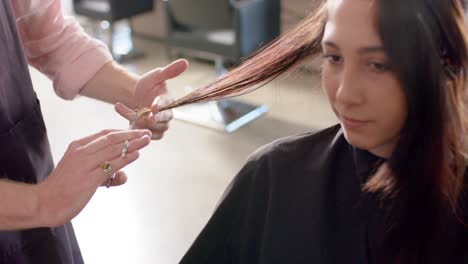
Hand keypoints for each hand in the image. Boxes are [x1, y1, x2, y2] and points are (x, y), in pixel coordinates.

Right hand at [36, 129, 151, 226]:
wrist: (45, 203)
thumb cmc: (64, 189)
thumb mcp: (84, 175)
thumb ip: (105, 174)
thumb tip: (123, 176)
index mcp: (78, 146)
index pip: (105, 134)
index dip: (123, 132)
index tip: (137, 132)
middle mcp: (82, 152)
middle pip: (112, 139)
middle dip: (132, 135)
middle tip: (147, 134)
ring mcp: (85, 164)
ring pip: (113, 149)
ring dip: (133, 143)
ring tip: (147, 140)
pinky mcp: (89, 178)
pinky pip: (111, 165)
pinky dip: (125, 158)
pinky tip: (136, 154)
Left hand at [115, 59, 188, 139]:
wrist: (135, 96)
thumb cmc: (148, 85)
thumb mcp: (156, 75)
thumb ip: (169, 71)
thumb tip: (185, 62)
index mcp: (170, 101)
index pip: (167, 106)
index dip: (160, 107)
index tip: (153, 107)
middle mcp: (167, 115)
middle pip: (161, 122)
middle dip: (149, 119)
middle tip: (138, 114)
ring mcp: (159, 126)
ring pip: (151, 129)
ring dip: (136, 120)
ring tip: (122, 107)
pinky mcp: (151, 133)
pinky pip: (144, 134)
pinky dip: (134, 128)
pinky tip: (126, 118)